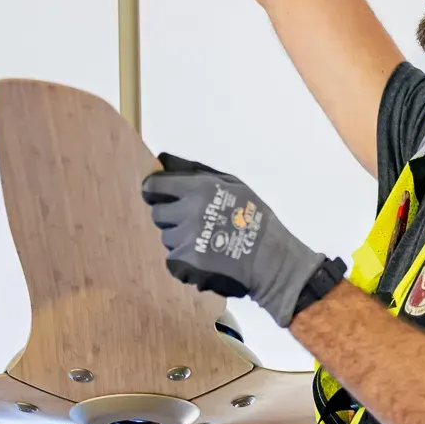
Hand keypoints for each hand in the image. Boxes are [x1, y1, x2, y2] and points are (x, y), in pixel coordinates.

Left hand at [140, 154, 331, 327]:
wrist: (271, 261)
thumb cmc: (255, 217)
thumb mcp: (232, 184)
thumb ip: (195, 171)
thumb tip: (162, 158)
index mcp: (199, 189)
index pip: (154, 186)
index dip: (153, 190)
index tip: (158, 195)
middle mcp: (189, 213)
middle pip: (157, 214)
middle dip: (171, 216)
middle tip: (194, 222)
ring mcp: (186, 240)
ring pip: (167, 238)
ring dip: (180, 239)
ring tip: (207, 241)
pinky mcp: (186, 264)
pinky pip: (172, 260)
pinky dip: (184, 261)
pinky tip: (206, 258)